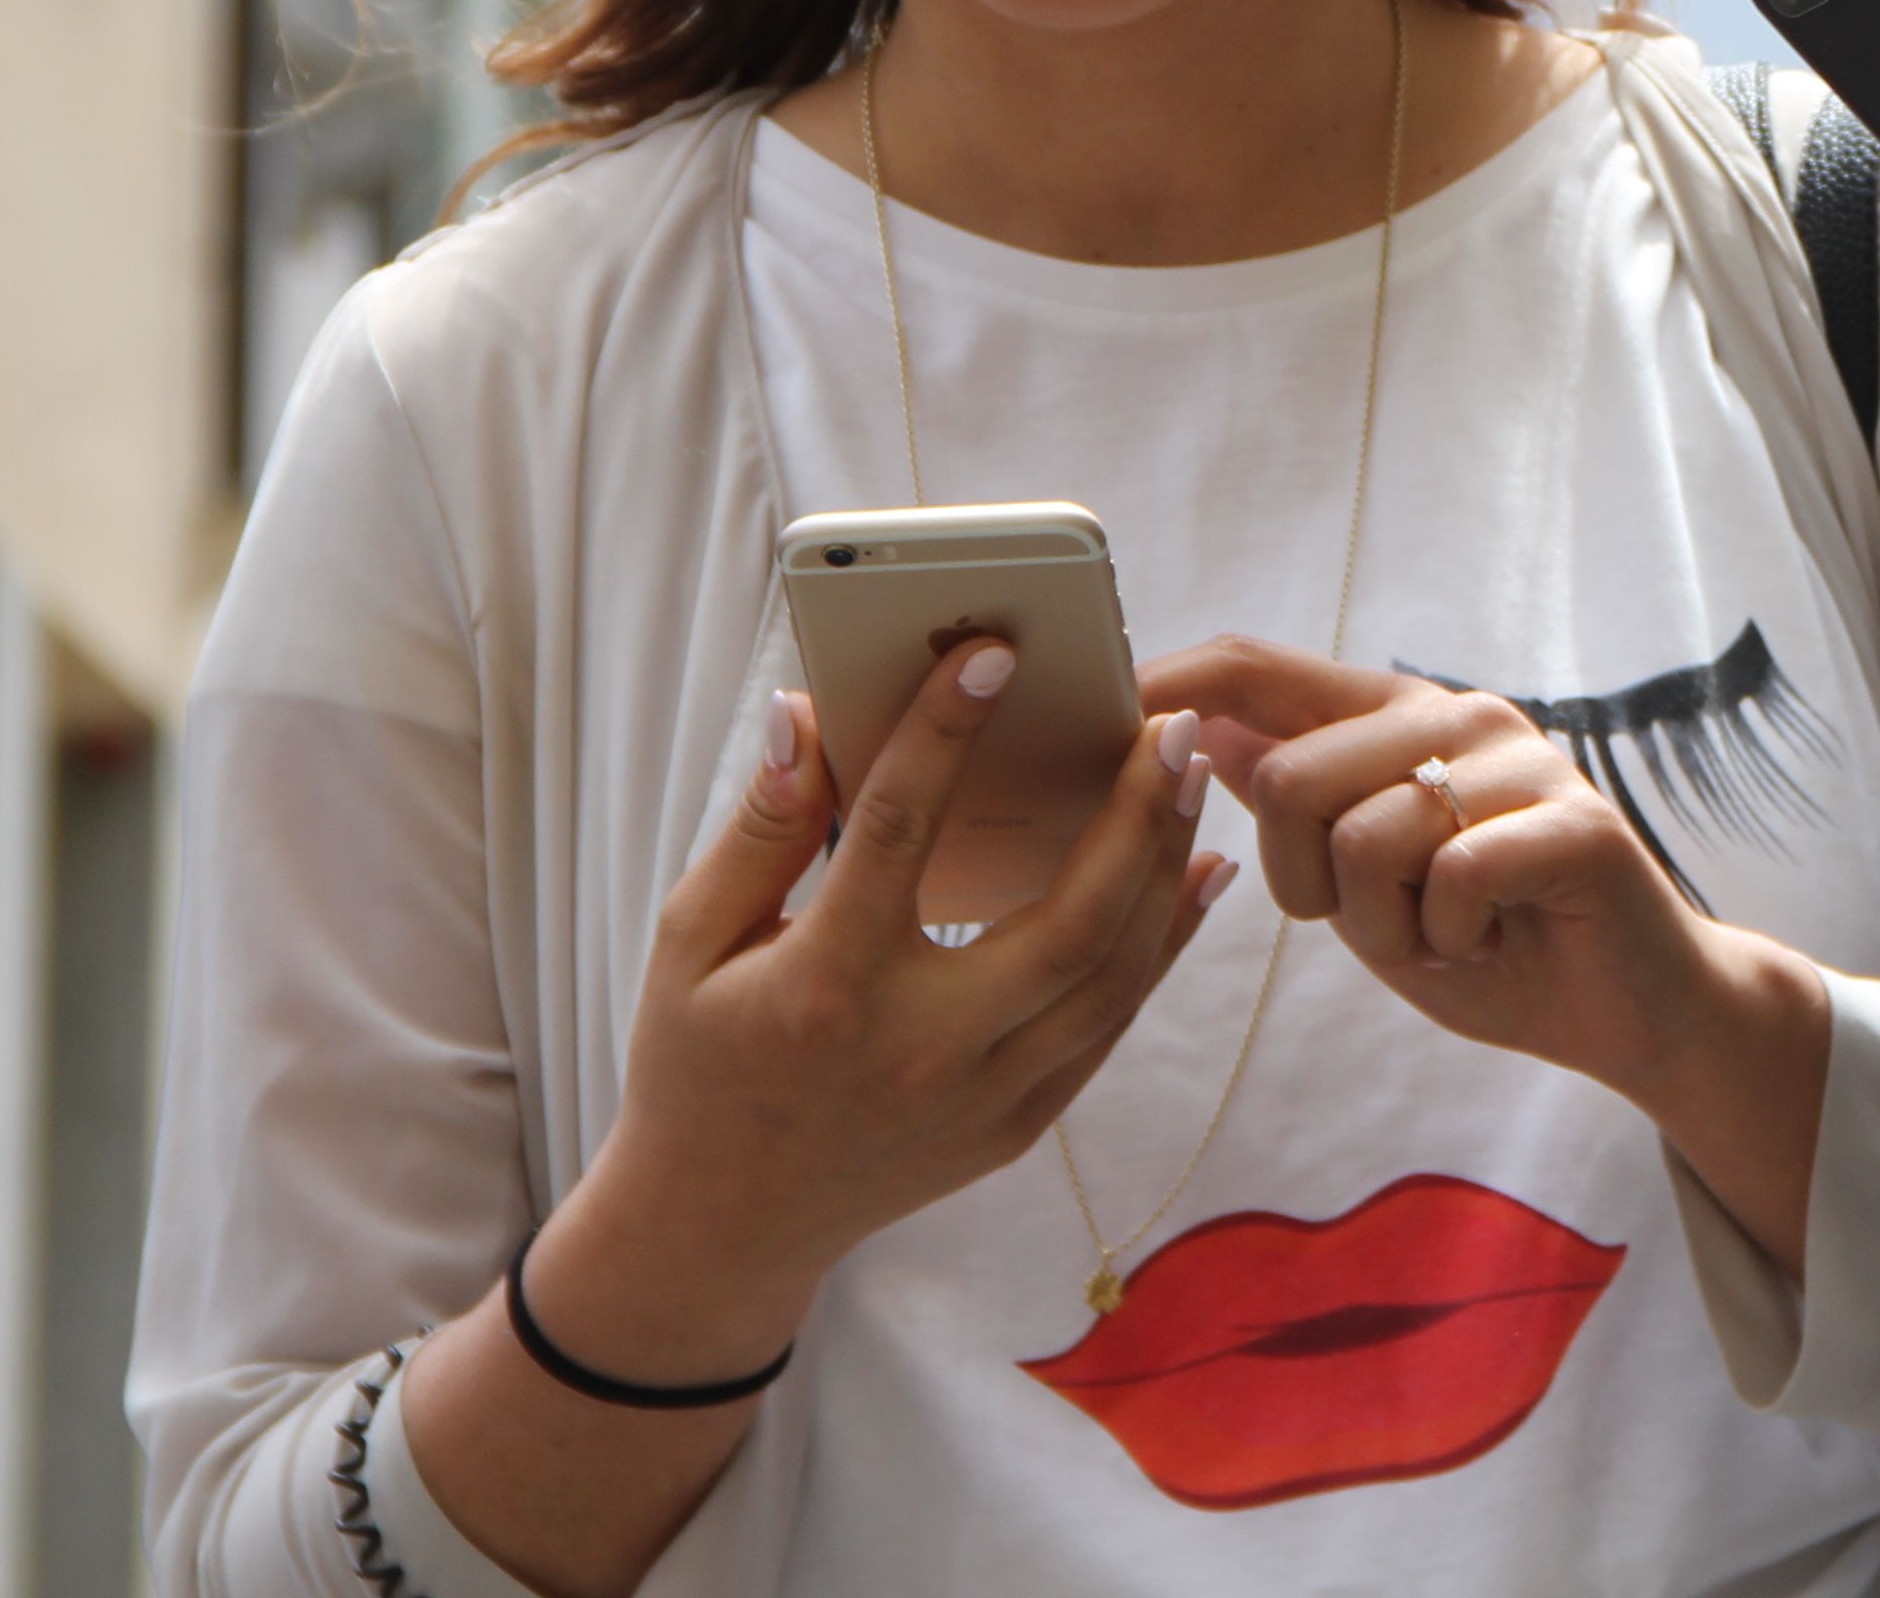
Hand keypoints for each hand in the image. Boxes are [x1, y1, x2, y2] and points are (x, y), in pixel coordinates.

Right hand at [404, 640, 1232, 1595]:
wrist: (719, 1224)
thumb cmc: (697, 1061)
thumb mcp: (689, 942)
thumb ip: (759, 830)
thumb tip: (807, 713)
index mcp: (825, 988)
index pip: (896, 835)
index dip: (945, 736)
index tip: (994, 655)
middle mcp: (919, 1049)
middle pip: (1064, 923)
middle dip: (1131, 817)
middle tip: (1170, 724)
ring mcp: (980, 1099)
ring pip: (1110, 976)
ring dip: (1163, 869)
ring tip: (1190, 775)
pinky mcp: (1017, 1127)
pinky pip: (1110, 1025)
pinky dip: (1161, 943)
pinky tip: (1190, 870)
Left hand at [1157, 635, 1833, 1269]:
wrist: (1634, 1009)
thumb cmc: (1492, 943)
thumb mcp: (1365, 882)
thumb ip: (1297, 804)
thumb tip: (1197, 728)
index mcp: (1396, 716)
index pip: (1260, 665)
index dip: (1175, 681)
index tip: (1106, 715)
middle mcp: (1456, 715)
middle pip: (1289, 773)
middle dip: (1304, 884)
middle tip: (1381, 923)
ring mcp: (1522, 760)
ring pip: (1362, 833)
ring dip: (1385, 924)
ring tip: (1446, 933)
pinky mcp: (1574, 821)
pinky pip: (1447, 875)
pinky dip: (1449, 938)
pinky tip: (1489, 940)